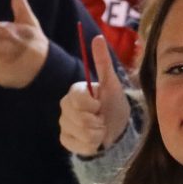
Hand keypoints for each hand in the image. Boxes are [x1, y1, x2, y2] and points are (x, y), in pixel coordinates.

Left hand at [0, 0, 51, 89]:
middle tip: (0, 50)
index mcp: (8, 32)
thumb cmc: (35, 41)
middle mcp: (3, 48)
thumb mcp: (29, 21)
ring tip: (3, 60)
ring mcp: (1, 64)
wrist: (47, 67)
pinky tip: (4, 69)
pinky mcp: (0, 78)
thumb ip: (20, 2)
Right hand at [60, 33, 128, 156]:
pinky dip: (91, 145)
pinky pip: (78, 146)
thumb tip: (98, 37)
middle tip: (102, 118)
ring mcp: (64, 125)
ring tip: (100, 128)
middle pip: (79, 119)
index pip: (77, 99)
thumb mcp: (111, 83)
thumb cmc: (114, 103)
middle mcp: (65, 107)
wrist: (118, 127)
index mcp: (74, 92)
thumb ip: (102, 61)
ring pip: (80, 133)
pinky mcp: (66, 141)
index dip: (93, 105)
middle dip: (97, 121)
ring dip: (97, 133)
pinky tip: (95, 139)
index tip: (100, 105)